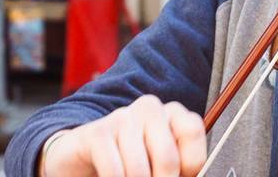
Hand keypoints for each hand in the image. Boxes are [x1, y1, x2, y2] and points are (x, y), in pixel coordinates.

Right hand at [40, 95, 206, 176]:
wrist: (85, 157)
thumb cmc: (132, 161)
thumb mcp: (160, 161)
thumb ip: (177, 167)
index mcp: (173, 113)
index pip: (192, 131)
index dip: (190, 165)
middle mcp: (150, 108)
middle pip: (167, 158)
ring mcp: (122, 117)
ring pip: (139, 170)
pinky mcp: (97, 133)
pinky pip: (114, 170)